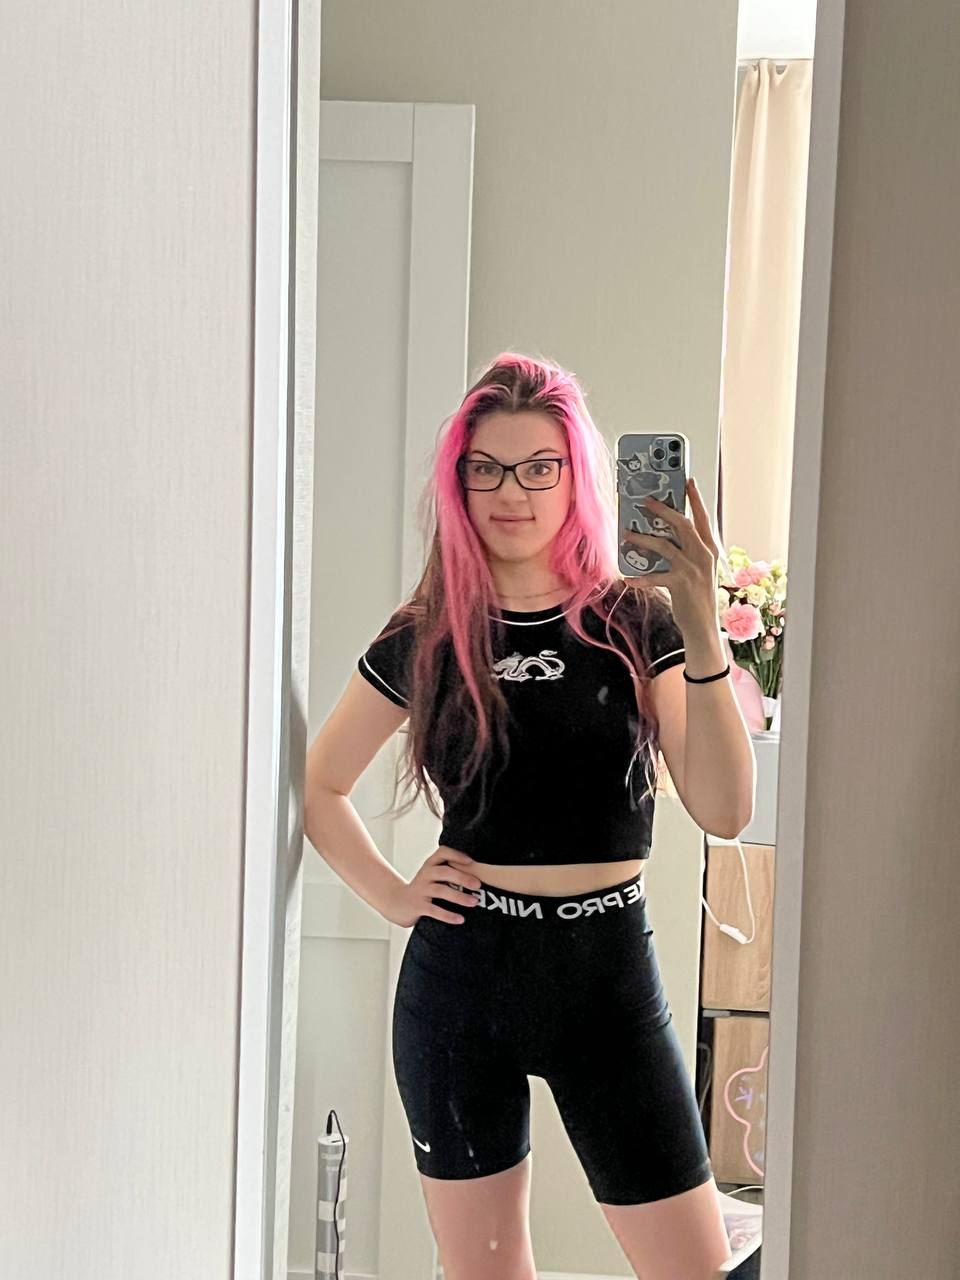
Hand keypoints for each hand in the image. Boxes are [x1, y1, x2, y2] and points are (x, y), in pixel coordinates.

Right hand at [385, 845, 482, 927]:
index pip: (442, 852)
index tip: (471, 861)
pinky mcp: (418, 906)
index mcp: (430, 865)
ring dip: (459, 897)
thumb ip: (448, 871)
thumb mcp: (431, 875)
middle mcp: (425, 875)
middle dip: (462, 877)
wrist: (396, 902)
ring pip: (441, 890)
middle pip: (444, 872)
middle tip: (478, 885)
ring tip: (474, 902)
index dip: (457, 855)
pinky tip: (460, 919)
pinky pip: (435, 910)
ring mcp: (421, 890)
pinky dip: (448, 915)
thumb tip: (478, 873)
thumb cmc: (422, 888)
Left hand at [622, 476, 722, 636]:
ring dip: (642, 538)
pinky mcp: (680, 584)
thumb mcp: (698, 569)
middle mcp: (703, 555)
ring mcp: (692, 569)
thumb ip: (687, 551)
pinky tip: (627, 579)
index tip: (687, 480)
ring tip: (625, 534)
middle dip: (663, 509)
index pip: (703, 518)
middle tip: (645, 501)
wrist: (703, 625)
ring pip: (664, 545)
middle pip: (683, 524)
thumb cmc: (697, 595)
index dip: (695, 498)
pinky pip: (654, 576)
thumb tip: (662, 535)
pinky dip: (640, 578)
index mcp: (710, 549)